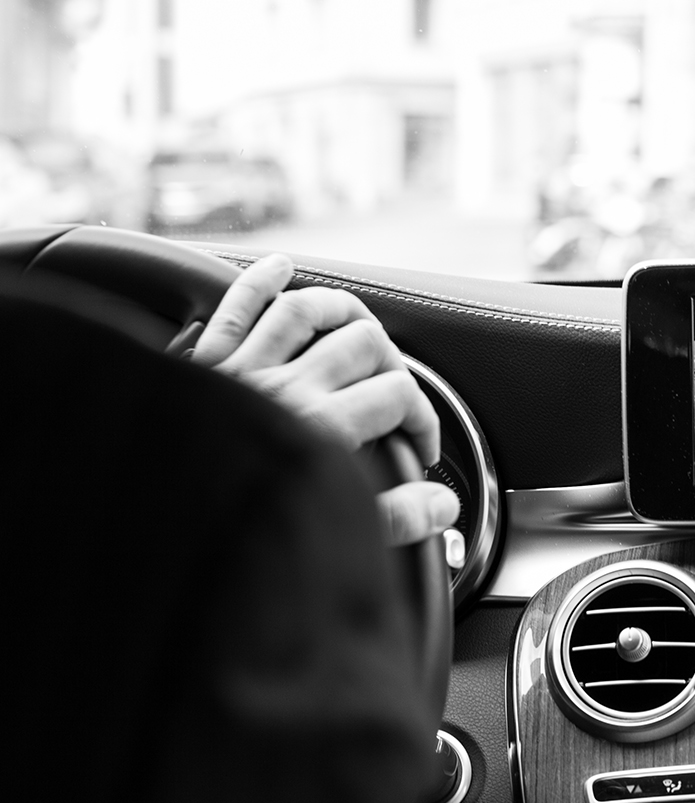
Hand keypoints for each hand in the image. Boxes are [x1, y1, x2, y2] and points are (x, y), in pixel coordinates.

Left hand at [194, 254, 458, 546]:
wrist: (145, 529)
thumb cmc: (228, 531)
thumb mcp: (329, 534)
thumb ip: (393, 518)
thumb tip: (440, 505)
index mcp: (320, 430)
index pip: (398, 396)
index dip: (424, 419)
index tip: (422, 446)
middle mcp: (286, 388)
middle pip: (365, 343)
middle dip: (394, 366)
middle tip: (396, 395)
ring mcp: (245, 368)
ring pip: (309, 308)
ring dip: (343, 311)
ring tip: (363, 330)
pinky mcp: (207, 362)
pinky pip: (238, 303)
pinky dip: (262, 279)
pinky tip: (281, 268)